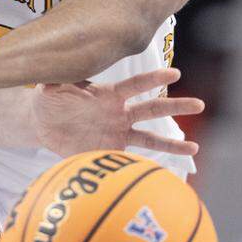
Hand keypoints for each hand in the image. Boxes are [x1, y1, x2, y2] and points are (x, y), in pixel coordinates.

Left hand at [31, 67, 202, 156]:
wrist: (41, 124)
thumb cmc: (49, 99)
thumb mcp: (51, 86)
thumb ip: (57, 78)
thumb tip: (57, 66)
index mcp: (108, 94)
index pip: (135, 85)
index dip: (153, 79)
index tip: (175, 73)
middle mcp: (119, 113)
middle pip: (152, 109)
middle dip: (176, 106)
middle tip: (200, 104)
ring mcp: (117, 133)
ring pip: (149, 138)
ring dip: (171, 143)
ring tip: (195, 147)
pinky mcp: (110, 151)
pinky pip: (130, 160)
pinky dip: (143, 166)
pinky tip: (160, 175)